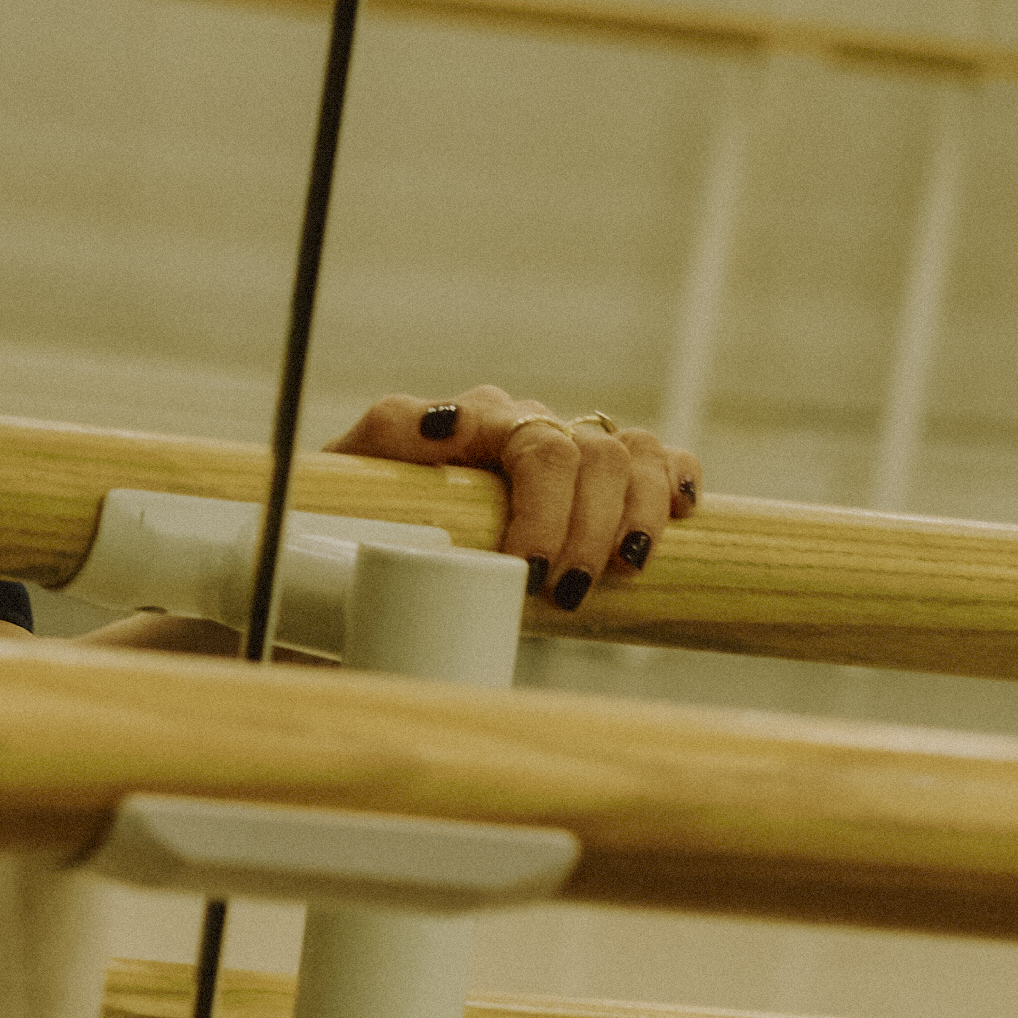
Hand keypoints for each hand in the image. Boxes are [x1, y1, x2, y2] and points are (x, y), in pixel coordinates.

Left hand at [338, 383, 702, 619]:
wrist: (338, 559)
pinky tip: (680, 515)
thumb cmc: (337, 528)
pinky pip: (658, 459)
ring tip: (618, 573)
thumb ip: (384, 439)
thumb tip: (443, 423)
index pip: (536, 444)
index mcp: (468, 422)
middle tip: (562, 595)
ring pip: (633, 454)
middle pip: (591, 453)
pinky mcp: (594, 481)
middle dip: (586, 528)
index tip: (528, 572)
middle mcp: (520, 426)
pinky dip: (676, 482)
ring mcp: (561, 449)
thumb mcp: (342, 483)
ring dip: (637, 515)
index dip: (547, 508)